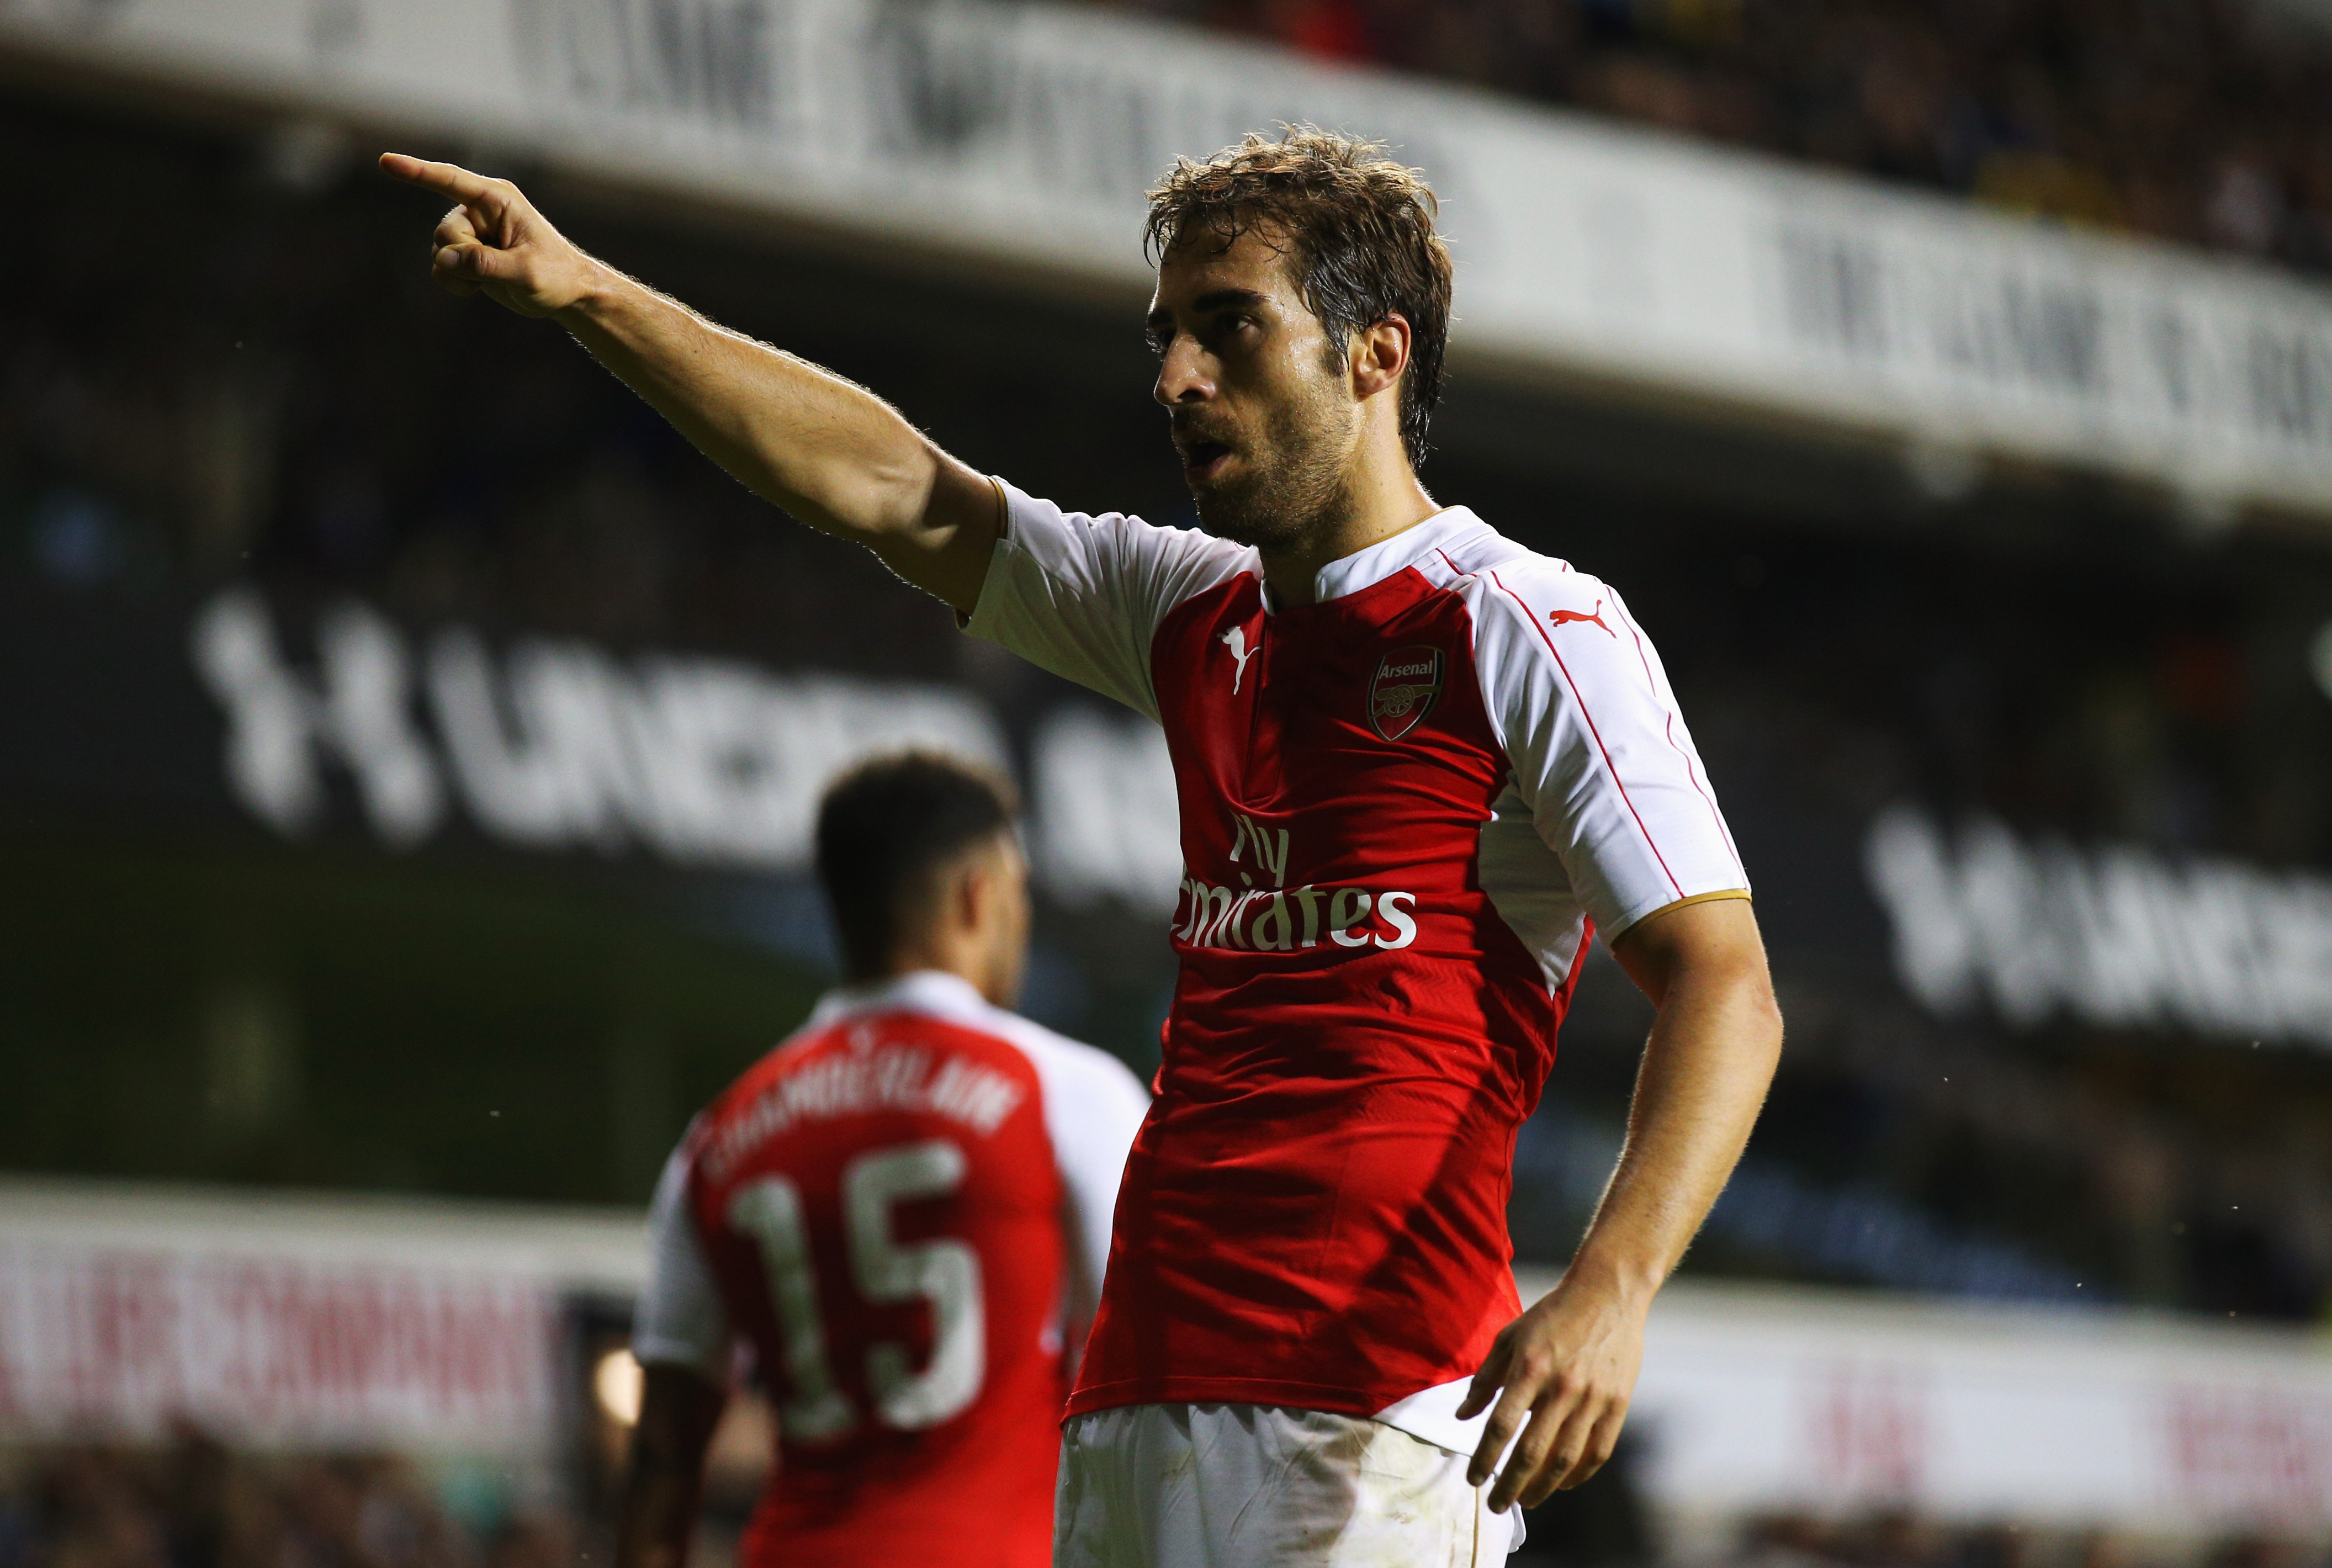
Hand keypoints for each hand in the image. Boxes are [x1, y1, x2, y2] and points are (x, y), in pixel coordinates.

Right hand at [378, 154, 599, 316]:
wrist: (566, 295)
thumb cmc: (555, 275)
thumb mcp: (526, 272)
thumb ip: (485, 265)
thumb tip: (445, 260)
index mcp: (498, 199)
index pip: (450, 181)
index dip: (417, 171)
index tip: (385, 161)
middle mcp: (479, 210)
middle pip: (444, 232)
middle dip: (462, 258)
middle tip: (495, 269)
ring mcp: (471, 232)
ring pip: (440, 251)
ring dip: (460, 274)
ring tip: (492, 279)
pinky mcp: (466, 253)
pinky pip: (441, 268)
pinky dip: (455, 283)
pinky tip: (479, 288)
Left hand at [1456, 1274, 1646, 1509]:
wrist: (1607, 1294)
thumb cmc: (1552, 1315)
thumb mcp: (1510, 1337)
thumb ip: (1485, 1379)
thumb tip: (1463, 1416)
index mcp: (1530, 1367)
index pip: (1501, 1426)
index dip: (1485, 1458)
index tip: (1474, 1479)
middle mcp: (1562, 1387)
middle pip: (1531, 1451)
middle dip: (1509, 1484)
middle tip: (1495, 1504)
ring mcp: (1593, 1398)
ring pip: (1565, 1459)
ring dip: (1542, 1487)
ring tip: (1526, 1501)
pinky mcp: (1618, 1404)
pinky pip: (1598, 1451)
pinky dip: (1579, 1474)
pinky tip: (1561, 1484)